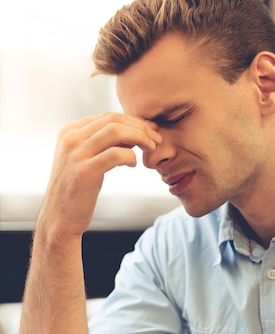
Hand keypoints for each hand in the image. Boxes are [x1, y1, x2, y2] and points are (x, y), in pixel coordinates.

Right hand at [40, 112, 161, 235]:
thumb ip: (101, 144)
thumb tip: (132, 132)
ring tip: (151, 147)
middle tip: (156, 139)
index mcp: (69, 131)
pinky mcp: (85, 170)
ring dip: (140, 137)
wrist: (59, 217)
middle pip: (113, 119)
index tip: (149, 131)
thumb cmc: (76, 190)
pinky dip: (130, 156)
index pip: (107, 116)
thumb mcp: (84, 159)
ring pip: (116, 131)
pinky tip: (133, 164)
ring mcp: (76, 153)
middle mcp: (70, 138)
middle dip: (140, 127)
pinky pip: (116, 154)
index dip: (133, 121)